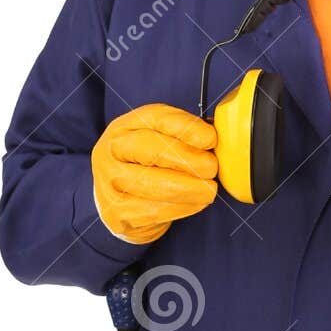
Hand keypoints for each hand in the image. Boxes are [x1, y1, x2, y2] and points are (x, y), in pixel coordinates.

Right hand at [92, 103, 217, 245]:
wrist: (115, 199)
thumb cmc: (145, 164)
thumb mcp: (157, 139)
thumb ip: (182, 135)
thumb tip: (218, 137)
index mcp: (126, 125)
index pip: (157, 118)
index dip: (188, 128)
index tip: (211, 139)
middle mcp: (114, 150)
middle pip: (154, 150)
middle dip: (191, 160)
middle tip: (212, 168)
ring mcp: (111, 181)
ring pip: (156, 185)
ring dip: (191, 188)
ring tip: (209, 189)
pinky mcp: (117, 211)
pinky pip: (156, 210)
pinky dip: (183, 207)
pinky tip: (195, 202)